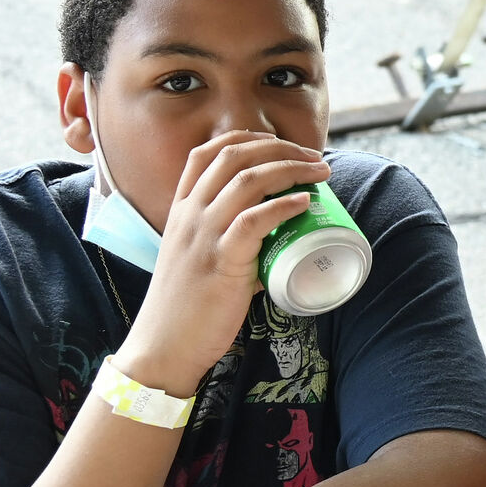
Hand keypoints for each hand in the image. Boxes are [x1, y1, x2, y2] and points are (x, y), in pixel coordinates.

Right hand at [118, 131, 328, 395]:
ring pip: (248, 180)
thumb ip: (229, 243)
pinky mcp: (220, 261)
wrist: (164, 346)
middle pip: (234, 157)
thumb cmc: (187, 307)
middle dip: (280, 148)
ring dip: (292, 169)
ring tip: (321, 174)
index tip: (280, 144)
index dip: (247, 139)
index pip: (207, 153)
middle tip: (315, 158)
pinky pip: (254, 220)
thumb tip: (273, 241)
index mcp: (180, 210)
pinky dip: (283, 205)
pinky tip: (305, 202)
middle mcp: (189, 215)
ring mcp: (203, 236)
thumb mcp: (198, 259)